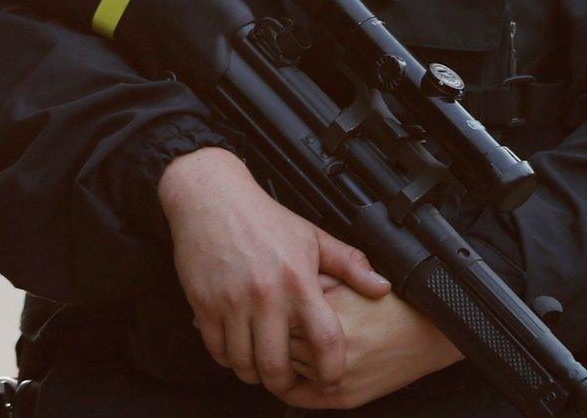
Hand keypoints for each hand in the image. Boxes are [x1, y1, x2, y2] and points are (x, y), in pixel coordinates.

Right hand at [160, 147, 391, 394]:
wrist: (212, 200)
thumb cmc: (265, 219)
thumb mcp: (313, 237)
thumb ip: (350, 265)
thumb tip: (382, 288)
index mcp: (298, 281)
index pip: (323, 339)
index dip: (331, 370)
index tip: (332, 380)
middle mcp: (265, 296)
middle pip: (276, 365)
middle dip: (286, 385)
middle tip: (291, 383)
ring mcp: (232, 303)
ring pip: (244, 364)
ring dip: (255, 374)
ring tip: (264, 367)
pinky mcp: (204, 306)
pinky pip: (217, 351)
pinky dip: (229, 359)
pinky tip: (239, 349)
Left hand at [275, 276, 462, 408]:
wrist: (431, 332)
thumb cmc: (396, 304)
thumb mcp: (355, 282)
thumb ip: (319, 282)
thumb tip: (285, 289)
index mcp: (333, 312)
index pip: (280, 313)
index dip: (273, 307)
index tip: (270, 304)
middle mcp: (334, 347)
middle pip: (279, 342)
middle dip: (273, 332)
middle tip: (269, 326)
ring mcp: (339, 375)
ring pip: (286, 369)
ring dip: (280, 358)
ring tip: (278, 346)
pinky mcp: (345, 396)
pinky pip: (300, 396)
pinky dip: (288, 386)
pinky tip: (287, 374)